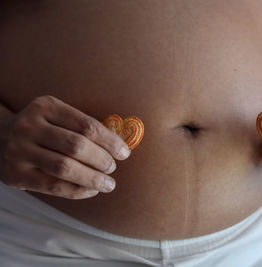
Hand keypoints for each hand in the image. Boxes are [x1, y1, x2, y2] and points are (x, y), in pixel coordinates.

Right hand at [0, 95, 130, 198]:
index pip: (86, 126)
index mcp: (46, 107)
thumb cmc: (40, 128)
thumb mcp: (56, 116)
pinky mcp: (16, 174)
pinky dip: (77, 191)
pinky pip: (53, 186)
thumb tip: (118, 146)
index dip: (110, 141)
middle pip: (77, 146)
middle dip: (102, 160)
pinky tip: (91, 191)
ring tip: (108, 184)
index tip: (124, 152)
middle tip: (113, 168)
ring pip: (65, 168)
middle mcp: (30, 127)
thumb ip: (81, 127)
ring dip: (93, 179)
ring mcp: (19, 151)